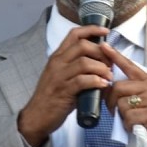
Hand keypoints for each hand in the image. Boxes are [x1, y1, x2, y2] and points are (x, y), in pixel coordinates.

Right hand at [18, 25, 113, 146]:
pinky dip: (96, 81)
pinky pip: (83, 81)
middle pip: (83, 46)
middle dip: (101, 52)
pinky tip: (103, 85)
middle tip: (110, 63)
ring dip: (101, 68)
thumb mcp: (60, 75)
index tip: (105, 31)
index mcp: (57, 56)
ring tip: (108, 76)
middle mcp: (57, 63)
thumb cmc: (51, 96)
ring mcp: (59, 77)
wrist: (36, 116)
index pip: (74, 34)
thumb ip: (75, 66)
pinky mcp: (63, 91)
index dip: (91, 30)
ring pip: (85, 62)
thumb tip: (99, 60)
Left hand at [101, 41, 146, 146]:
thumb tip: (109, 86)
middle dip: (110, 101)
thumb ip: (130, 91)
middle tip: (113, 111)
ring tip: (131, 120)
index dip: (115, 56)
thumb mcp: (144, 100)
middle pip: (118, 87)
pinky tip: (136, 127)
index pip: (129, 65)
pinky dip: (128, 125)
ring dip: (122, 116)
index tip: (104, 46)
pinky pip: (129, 117)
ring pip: (122, 104)